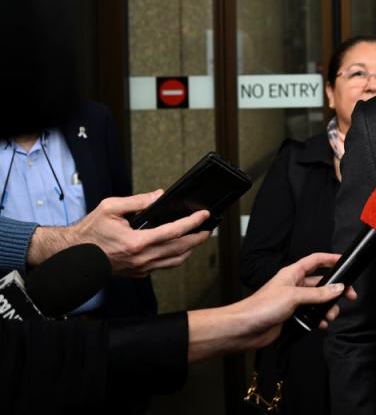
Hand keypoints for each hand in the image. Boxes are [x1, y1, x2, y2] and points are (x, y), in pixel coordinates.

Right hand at [28, 190, 210, 275]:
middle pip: (180, 249)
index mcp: (136, 242)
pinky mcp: (138, 274)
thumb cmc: (90, 232)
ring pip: (175, 261)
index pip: (173, 232)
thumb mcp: (111, 208)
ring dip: (190, 250)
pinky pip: (163, 267)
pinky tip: (178, 248)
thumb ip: (137, 201)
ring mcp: (140, 269)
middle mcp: (141, 258)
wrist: (73, 255)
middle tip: (208, 228)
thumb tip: (159, 196)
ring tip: (197, 238)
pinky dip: (175, 257)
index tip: (204, 215)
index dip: (192, 223)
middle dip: (198, 238)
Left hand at [187, 252, 356, 360]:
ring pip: (318, 301)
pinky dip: (319, 320)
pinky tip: (321, 324)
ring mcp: (293, 302)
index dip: (330, 258)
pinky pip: (312, 315)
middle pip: (321, 283)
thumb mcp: (293, 296)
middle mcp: (294, 286)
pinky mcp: (292, 317)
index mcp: (292, 273)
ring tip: (331, 315)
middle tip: (349, 296)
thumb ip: (318, 294)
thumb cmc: (260, 307)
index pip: (316, 260)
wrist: (244, 329)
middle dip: (335, 290)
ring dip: (328, 308)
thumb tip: (338, 288)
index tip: (345, 261)